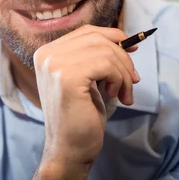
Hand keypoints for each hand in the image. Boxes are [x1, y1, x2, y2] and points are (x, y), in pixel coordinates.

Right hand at [33, 25, 139, 178]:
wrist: (69, 148)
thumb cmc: (80, 116)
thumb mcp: (86, 79)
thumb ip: (94, 57)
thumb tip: (125, 40)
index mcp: (47, 53)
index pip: (86, 31)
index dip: (113, 38)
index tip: (132, 53)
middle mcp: (46, 55)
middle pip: (97, 38)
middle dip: (122, 59)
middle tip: (132, 82)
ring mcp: (54, 64)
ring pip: (105, 51)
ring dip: (123, 73)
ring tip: (123, 93)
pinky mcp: (67, 77)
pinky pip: (106, 65)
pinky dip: (119, 79)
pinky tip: (115, 95)